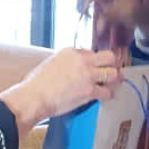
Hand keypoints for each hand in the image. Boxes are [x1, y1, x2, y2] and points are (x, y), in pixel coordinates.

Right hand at [0, 48, 118, 131]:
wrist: (35, 97)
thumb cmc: (37, 84)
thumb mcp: (51, 63)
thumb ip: (65, 63)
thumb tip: (70, 68)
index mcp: (71, 51)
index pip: (92, 51)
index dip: (95, 60)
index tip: (96, 66)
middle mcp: (83, 60)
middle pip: (109, 56)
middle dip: (112, 63)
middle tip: (112, 70)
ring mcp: (88, 75)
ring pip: (113, 73)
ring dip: (114, 79)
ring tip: (113, 83)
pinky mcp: (90, 91)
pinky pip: (107, 92)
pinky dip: (108, 95)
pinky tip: (105, 96)